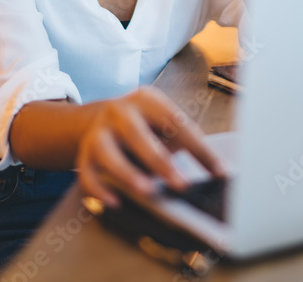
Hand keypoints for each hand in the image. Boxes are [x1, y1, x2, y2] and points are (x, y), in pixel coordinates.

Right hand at [74, 86, 225, 207]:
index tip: (218, 171)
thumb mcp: (164, 124)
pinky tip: (116, 203)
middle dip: (160, 161)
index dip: (198, 147)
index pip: (175, 121)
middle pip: (138, 135)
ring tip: (147, 191)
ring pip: (108, 153)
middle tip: (181, 184)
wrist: (99, 119)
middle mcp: (119, 112)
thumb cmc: (144, 126)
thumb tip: (216, 171)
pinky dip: (100, 190)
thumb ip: (185, 141)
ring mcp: (98, 133)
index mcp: (146, 100)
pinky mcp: (84, 155)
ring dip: (129, 174)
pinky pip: (88, 174)